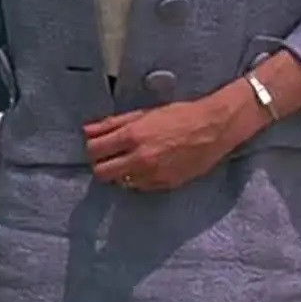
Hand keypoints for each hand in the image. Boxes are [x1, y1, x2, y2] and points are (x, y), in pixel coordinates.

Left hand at [84, 91, 248, 191]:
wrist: (213, 128)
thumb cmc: (179, 115)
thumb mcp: (143, 114)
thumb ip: (112, 123)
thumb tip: (87, 130)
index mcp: (133, 136)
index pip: (95, 150)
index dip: (92, 148)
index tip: (98, 146)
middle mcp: (140, 158)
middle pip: (102, 173)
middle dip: (101, 165)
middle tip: (109, 157)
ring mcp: (153, 174)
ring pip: (120, 182)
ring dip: (120, 173)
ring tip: (130, 161)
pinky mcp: (165, 184)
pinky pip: (140, 187)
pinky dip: (138, 179)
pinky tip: (147, 166)